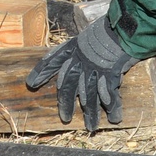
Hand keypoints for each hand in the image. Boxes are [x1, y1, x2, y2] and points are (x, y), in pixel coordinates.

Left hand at [25, 15, 137, 131]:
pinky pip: (109, 96)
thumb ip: (88, 48)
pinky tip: (114, 118)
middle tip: (65, 118)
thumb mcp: (93, 35)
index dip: (42, 71)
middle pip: (68, 86)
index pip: (53, 59)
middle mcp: (81, 60)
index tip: (31, 83)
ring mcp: (93, 69)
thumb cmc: (112, 29)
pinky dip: (113, 108)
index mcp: (75, 47)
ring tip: (92, 127)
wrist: (124, 28)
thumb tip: (86, 56)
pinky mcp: (109, 76)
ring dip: (91, 113)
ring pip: (89, 96)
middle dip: (66, 104)